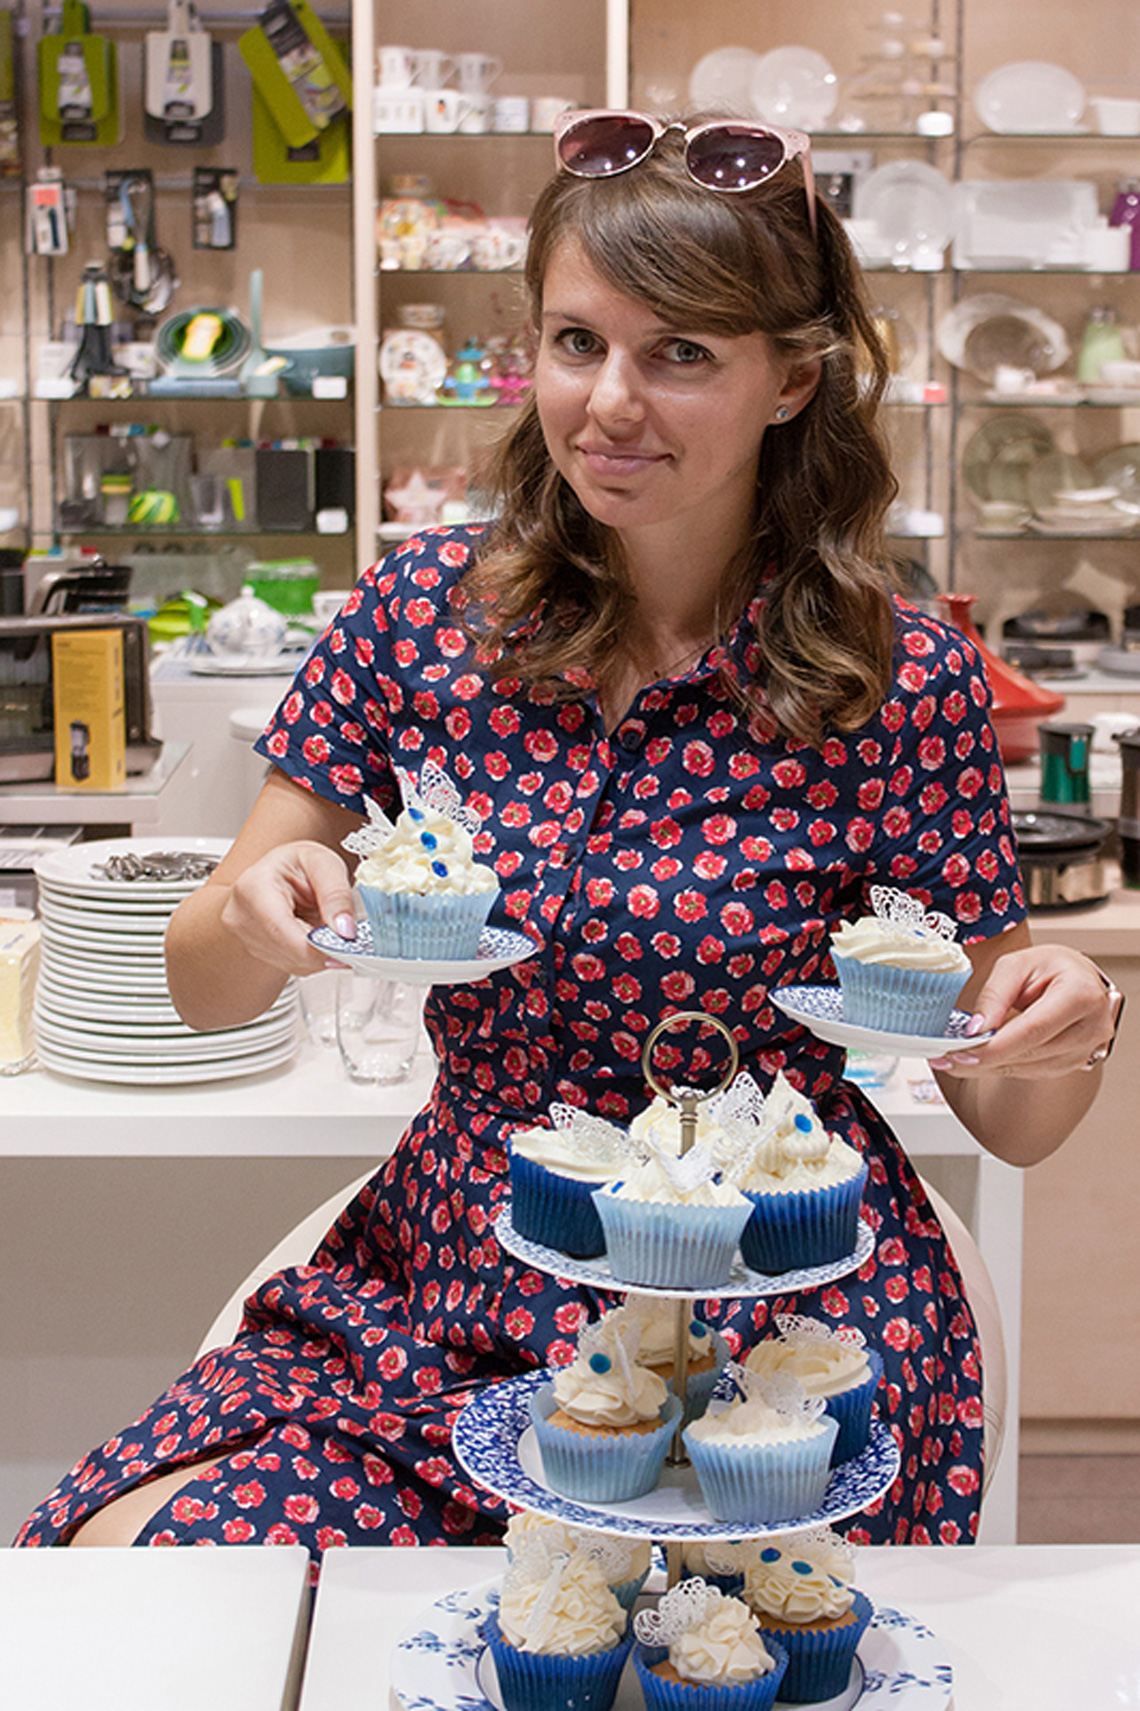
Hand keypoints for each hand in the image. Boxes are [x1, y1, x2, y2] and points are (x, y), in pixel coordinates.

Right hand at [219, 839, 357, 977]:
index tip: (346, 947)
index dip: (316, 946)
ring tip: (327, 927)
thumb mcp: (325, 864)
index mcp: (254, 887)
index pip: (281, 930)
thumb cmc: (298, 862)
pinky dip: (311, 956)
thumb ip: (337, 895)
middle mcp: (242, 915)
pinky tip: (316, 936)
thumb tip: (345, 930)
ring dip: (319, 953)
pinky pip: (292, 965)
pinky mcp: (256, 950)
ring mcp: (246, 936)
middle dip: (324, 949)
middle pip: (289, 951)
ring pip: (293, 963)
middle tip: (349, 937)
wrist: (281, 869)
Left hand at [928, 944, 1115, 1078]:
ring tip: (954, 1060)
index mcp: (1080, 994)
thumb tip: (976, 1029)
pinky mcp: (1073, 1063)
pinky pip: (1032, 1071)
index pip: (1033, 1029)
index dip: (996, 1046)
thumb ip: (995, 994)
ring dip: (989, 1067)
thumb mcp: (1016, 965)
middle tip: (945, 1059)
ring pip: (1029, 1068)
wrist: (1076, 979)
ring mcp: (1085, 1049)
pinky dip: (1003, 1066)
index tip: (962, 1052)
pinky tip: (979, 1061)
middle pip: (1031, 1052)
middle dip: (984, 1059)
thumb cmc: (1049, 967)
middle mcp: (1090, 1026)